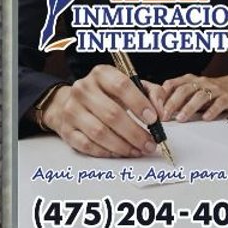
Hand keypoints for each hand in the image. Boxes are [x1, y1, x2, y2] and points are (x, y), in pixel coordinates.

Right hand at [40, 67, 159, 157]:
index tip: (154, 119)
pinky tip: (120, 153)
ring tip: (139, 150)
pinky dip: (106, 152)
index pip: (121, 86)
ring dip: (123, 145)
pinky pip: (87, 145)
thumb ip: (153, 94)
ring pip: (99, 132)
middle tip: (150, 143)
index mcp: (101, 74)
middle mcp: (83, 89)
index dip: (139, 104)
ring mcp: (72, 110)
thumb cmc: (109, 95)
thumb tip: (161, 113)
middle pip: (112, 114)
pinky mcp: (66, 130)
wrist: (72, 102)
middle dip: (135, 133)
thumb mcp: (132, 86)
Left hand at [153, 72, 227, 122]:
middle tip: (165, 116)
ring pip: (200, 96)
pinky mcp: (227, 97)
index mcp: (189, 80)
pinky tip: (206, 118)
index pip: (171, 84)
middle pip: (184, 90)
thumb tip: (157, 110)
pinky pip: (219, 103)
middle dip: (172, 103)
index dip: (161, 95)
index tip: (153, 107)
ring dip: (189, 108)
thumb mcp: (192, 90)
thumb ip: (177, 98)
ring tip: (181, 118)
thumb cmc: (211, 90)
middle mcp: (201, 82)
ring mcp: (214, 89)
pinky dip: (212, 110)